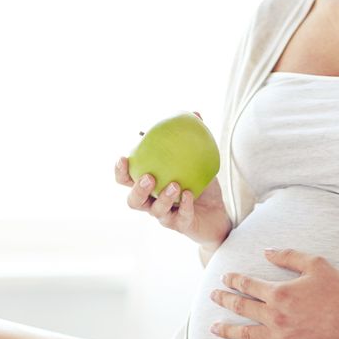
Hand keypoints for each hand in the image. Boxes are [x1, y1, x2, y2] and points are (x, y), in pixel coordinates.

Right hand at [115, 112, 230, 248]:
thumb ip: (191, 139)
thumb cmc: (200, 185)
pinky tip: (190, 194)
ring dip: (164, 197)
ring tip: (175, 184)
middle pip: (133, 201)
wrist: (218, 213)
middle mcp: (152, 203)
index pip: (126, 181)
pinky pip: (180, 217)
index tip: (123, 158)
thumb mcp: (197, 160)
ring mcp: (165, 216)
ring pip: (155, 211)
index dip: (120, 172)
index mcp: (149, 187)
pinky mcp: (181, 226)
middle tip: (149, 176)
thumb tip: (194, 113)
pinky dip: (184, 206)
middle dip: (137, 189)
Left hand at [209, 248, 338, 338]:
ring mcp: (279, 337)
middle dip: (224, 300)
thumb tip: (266, 251)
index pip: (248, 285)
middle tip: (212, 297)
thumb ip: (288, 256)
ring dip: (227, 330)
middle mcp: (274, 316)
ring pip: (245, 334)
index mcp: (279, 293)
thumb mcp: (315, 264)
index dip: (233, 280)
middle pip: (241, 307)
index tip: (224, 278)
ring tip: (214, 328)